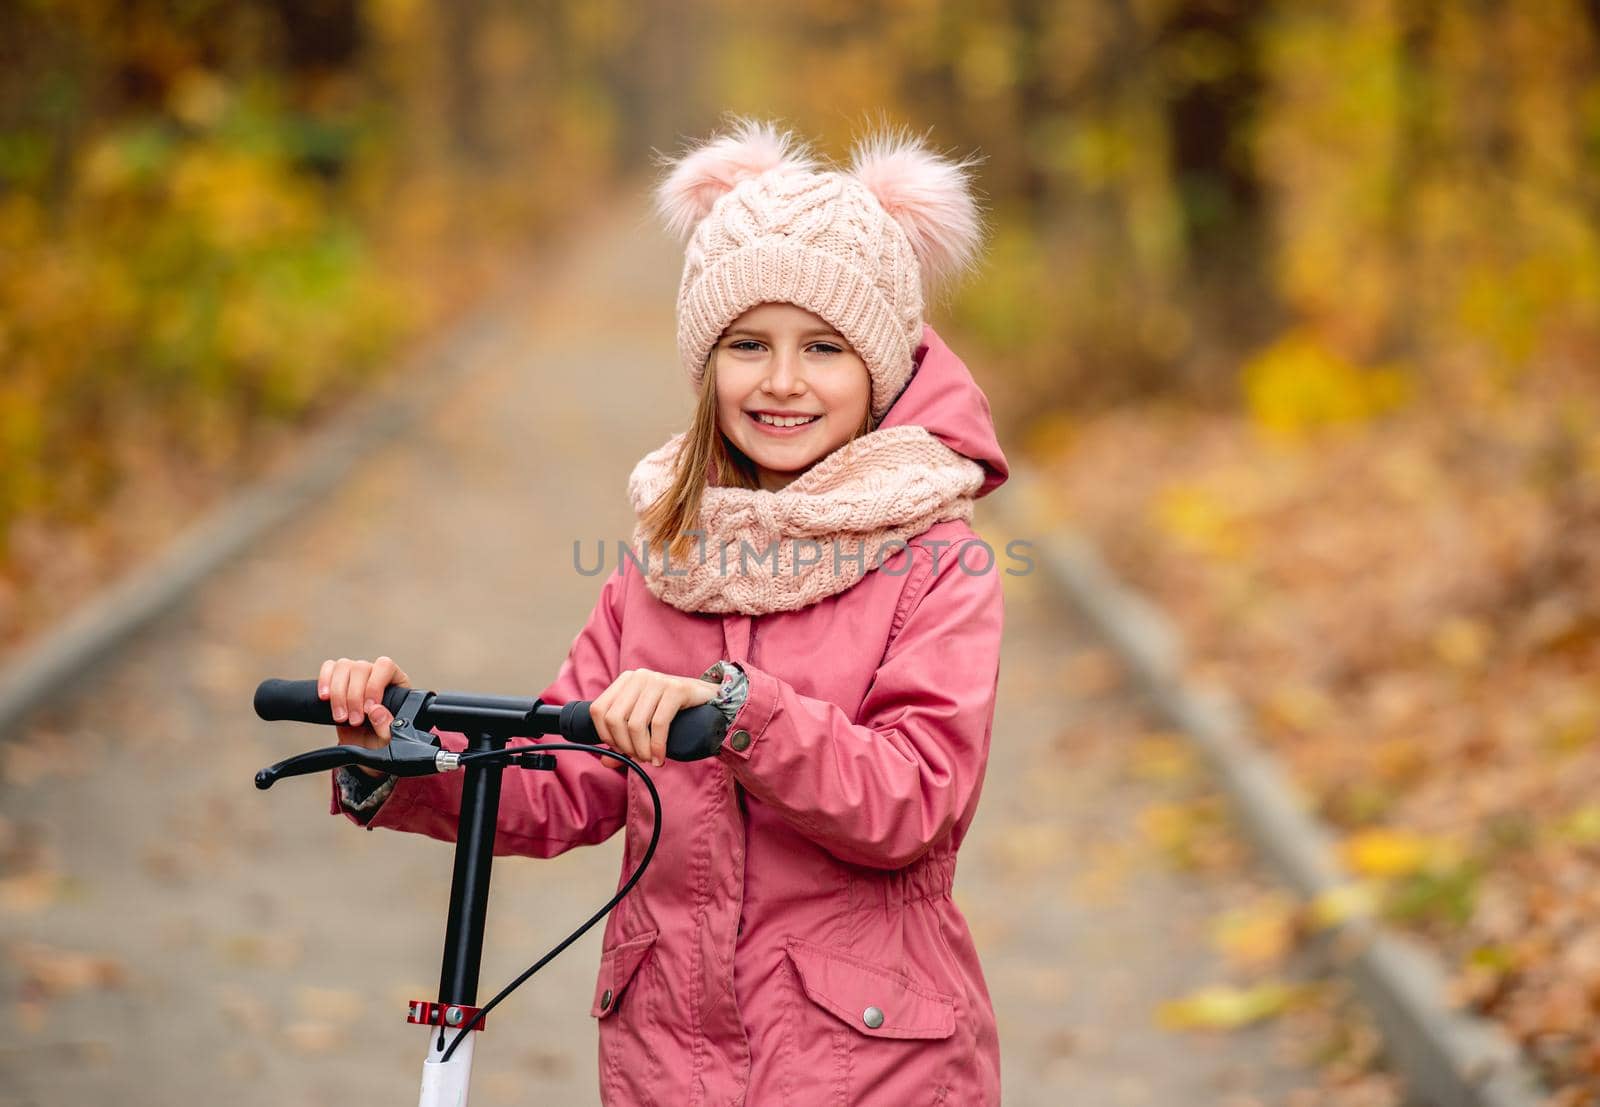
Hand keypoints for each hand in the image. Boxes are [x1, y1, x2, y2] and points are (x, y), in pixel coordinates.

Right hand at [318, 656, 412, 777]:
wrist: (362, 749)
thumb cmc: (378, 741)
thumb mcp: (388, 740)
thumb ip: (387, 726)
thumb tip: (376, 710)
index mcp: (395, 683)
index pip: (385, 667)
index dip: (374, 685)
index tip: (368, 709)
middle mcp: (375, 674)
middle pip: (361, 668)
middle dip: (354, 697)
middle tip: (354, 721)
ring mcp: (355, 676)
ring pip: (343, 666)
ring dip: (338, 693)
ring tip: (340, 717)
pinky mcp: (337, 680)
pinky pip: (329, 668)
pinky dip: (324, 681)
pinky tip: (324, 698)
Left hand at [589, 668, 718, 768]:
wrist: (711, 700)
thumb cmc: (675, 713)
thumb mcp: (646, 723)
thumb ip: (624, 740)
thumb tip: (606, 761)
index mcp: (626, 680)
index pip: (599, 710)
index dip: (606, 736)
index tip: (621, 751)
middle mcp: (639, 677)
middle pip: (614, 719)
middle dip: (625, 746)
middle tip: (640, 758)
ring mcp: (658, 680)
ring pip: (635, 724)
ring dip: (641, 750)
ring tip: (651, 759)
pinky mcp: (676, 689)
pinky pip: (658, 724)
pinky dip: (657, 747)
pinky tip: (660, 758)